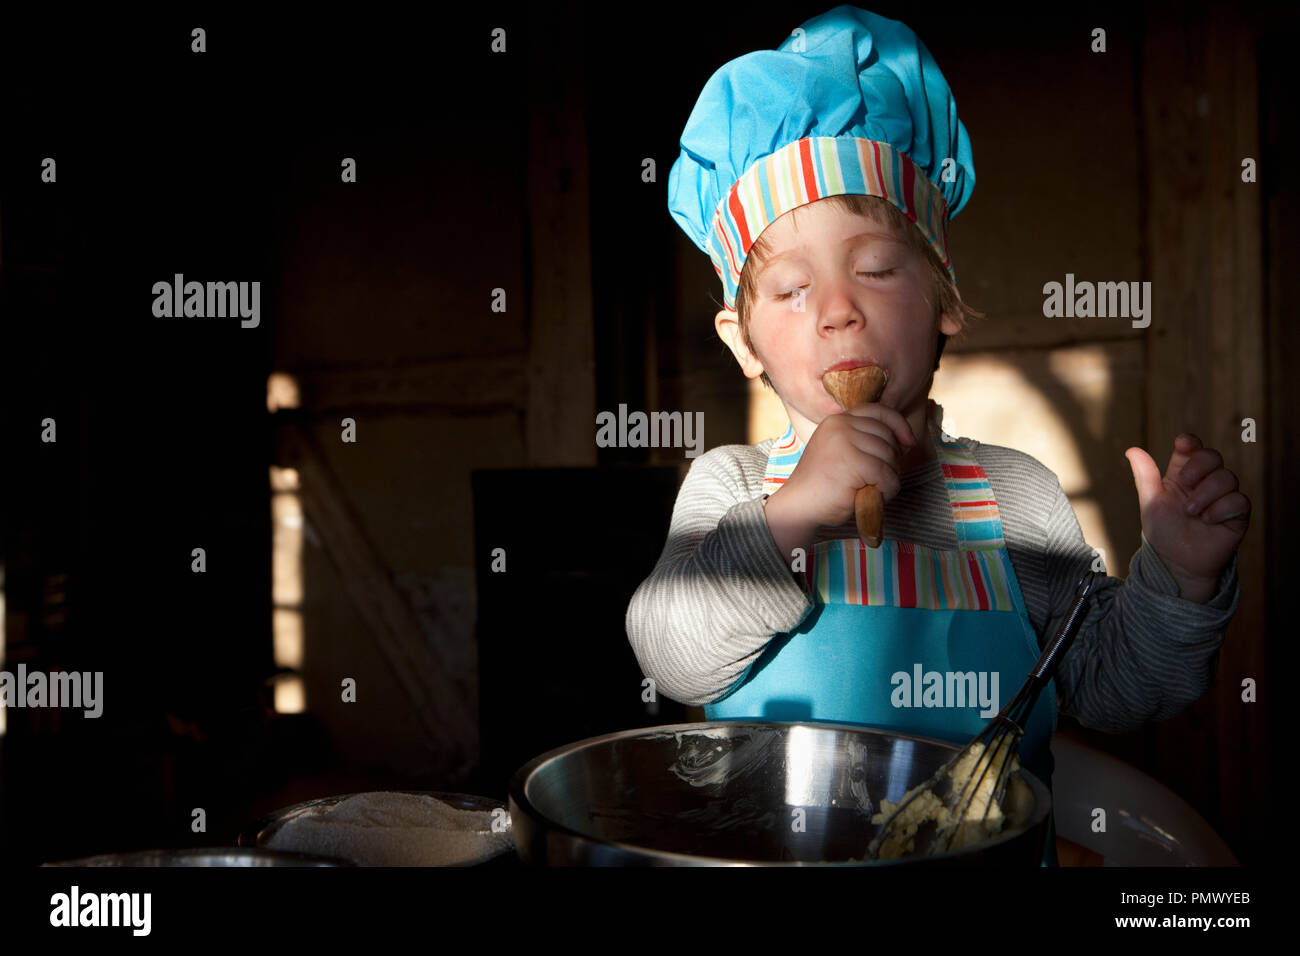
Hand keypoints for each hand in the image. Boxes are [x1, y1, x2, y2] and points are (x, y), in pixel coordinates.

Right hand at [777, 402, 914, 530]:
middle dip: (893, 459)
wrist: (799, 506)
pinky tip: (874, 496)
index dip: (898, 424)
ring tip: (874, 490)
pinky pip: (886, 474)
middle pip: (887, 435)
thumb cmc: (824, 485)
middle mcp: (840, 426)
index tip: (908, 442)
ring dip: (890, 477)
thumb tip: (907, 440)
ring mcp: (845, 442)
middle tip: (881, 479)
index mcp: (837, 421)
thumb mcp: (842, 453)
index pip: (878, 410)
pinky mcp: (852, 462)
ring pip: (889, 456)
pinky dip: (887, 489)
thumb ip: (866, 441)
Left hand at [1125, 434, 1249, 599]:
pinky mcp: (1236, 514)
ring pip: (1227, 477)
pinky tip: (1207, 520)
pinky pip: (1240, 500)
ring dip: (1206, 493)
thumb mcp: (1151, 502)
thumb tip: (1132, 450)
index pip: (1192, 448)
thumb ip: (1145, 475)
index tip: (1182, 445)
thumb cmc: (1163, 532)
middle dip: (1200, 465)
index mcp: (1183, 475)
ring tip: (1191, 511)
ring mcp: (1222, 497)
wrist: (1176, 562)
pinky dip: (1222, 508)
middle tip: (1185, 482)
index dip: (1191, 443)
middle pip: (1213, 457)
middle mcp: (1204, 482)